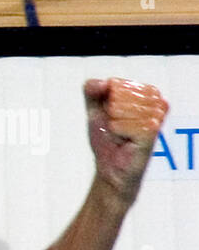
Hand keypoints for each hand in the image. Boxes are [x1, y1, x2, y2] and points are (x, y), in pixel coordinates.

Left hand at [83, 78, 167, 207]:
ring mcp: (157, 116)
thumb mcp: (94, 111)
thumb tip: (105, 82)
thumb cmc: (106, 138)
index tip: (109, 115)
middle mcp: (155, 102)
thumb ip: (92, 90)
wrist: (108, 166)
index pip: (116, 83)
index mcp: (144, 93)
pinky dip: (118, 131)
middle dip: (109, 112)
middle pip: (119, 94)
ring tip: (119, 133)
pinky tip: (122, 139)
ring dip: (114, 122)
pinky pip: (128, 124)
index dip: (104, 101)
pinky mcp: (153, 132)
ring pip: (124, 108)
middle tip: (114, 127)